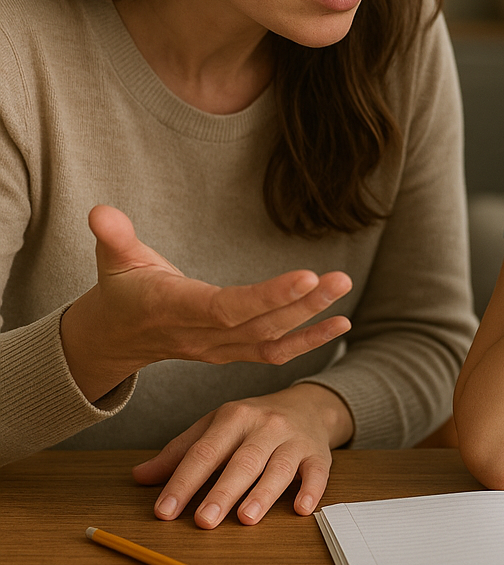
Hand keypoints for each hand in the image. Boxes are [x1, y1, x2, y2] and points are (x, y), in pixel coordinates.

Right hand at [60, 205, 351, 401]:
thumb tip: (100, 212)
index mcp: (178, 309)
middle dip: (304, 303)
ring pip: (273, 338)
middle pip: (261, 324)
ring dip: (313, 318)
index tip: (306, 275)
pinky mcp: (233, 352)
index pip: (228, 307)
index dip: (268, 296)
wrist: (117, 337)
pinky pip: (276, 352)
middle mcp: (204, 336)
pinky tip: (342, 324)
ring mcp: (220, 349)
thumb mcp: (113, 258)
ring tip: (344, 289)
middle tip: (341, 279)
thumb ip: (113, 236)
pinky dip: (309, 341)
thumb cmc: (122, 288)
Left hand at [133, 383, 352, 526]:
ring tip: (246, 517)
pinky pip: (317, 471)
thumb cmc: (254, 421)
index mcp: (234, 416)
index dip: (183, 481)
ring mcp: (294, 439)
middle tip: (204, 520)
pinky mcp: (319, 453)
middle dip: (223, 491)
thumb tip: (139, 476)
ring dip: (264, 492)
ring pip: (279, 466)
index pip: (205, 450)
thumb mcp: (216, 426)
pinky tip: (301, 508)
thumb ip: (180, 451)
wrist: (308, 405)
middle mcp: (266, 425)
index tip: (164, 510)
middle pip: (243, 459)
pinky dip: (311, 489)